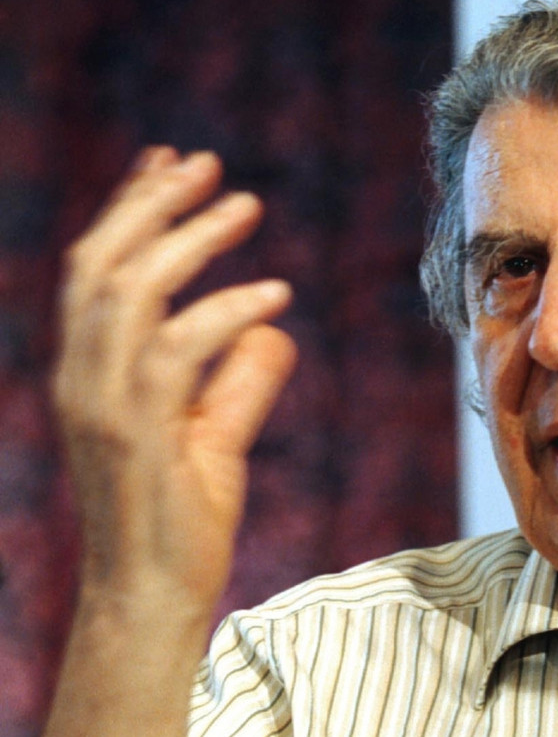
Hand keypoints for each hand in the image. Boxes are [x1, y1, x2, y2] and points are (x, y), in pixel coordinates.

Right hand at [53, 147, 295, 617]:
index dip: (130, 210)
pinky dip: (223, 313)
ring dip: (187, 240)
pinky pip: (176, 352)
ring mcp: (101, 407)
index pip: (96, 272)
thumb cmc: (181, 519)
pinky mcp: (135, 436)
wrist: (152, 597)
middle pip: (101, 265)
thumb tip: (273, 328)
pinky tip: (274, 294)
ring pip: (129, 294)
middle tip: (207, 164)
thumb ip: (238, 379)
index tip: (171, 164)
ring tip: (245, 204)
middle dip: (151, 205)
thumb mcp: (214, 435)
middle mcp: (80, 380)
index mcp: (88, 373)